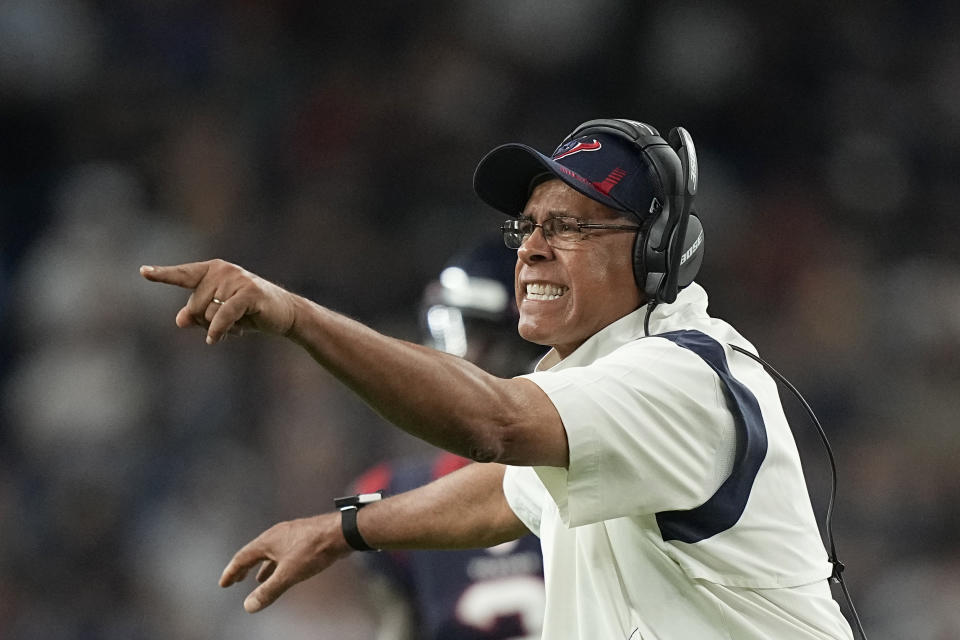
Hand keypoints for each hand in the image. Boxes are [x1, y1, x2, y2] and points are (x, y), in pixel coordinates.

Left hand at [140, 259, 298, 343]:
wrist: (284, 315)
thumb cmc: (249, 313)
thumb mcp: (220, 315)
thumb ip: (198, 314)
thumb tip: (181, 320)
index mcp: (213, 270)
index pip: (183, 275)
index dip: (163, 275)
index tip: (143, 272)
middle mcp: (223, 270)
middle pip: (194, 305)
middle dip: (204, 321)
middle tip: (225, 326)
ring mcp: (237, 279)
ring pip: (208, 313)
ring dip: (217, 327)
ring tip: (237, 326)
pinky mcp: (249, 292)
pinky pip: (223, 315)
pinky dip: (218, 329)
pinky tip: (215, 340)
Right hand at [219, 512, 351, 612]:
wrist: (341, 532)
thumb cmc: (313, 550)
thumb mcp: (288, 574)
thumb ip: (268, 591)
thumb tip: (248, 606)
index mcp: (268, 540)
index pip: (242, 557)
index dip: (231, 572)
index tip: (224, 583)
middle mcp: (277, 534)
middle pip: (254, 552)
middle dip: (243, 568)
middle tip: (235, 580)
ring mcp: (291, 534)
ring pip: (270, 552)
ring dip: (261, 566)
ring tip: (257, 579)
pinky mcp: (304, 537)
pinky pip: (283, 551)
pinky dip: (277, 563)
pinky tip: (284, 570)